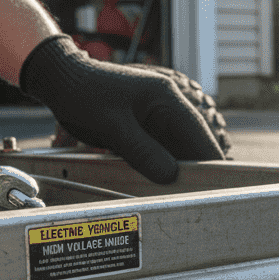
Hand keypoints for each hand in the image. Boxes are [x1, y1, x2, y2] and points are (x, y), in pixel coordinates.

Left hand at [20, 34, 224, 183]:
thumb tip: (171, 177)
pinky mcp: (144, 129)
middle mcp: (167, 106)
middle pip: (190, 145)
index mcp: (166, 97)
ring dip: (175, 172)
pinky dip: (159, 168)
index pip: (199, 134)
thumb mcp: (112, 125)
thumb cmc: (83, 93)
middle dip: (192, 171)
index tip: (218, 186)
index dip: (209, 161)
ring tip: (177, 196)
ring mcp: (156, 118)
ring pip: (175, 152)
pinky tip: (157, 185)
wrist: (60, 80)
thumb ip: (143, 151)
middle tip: (194, 199)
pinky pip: (158, 152)